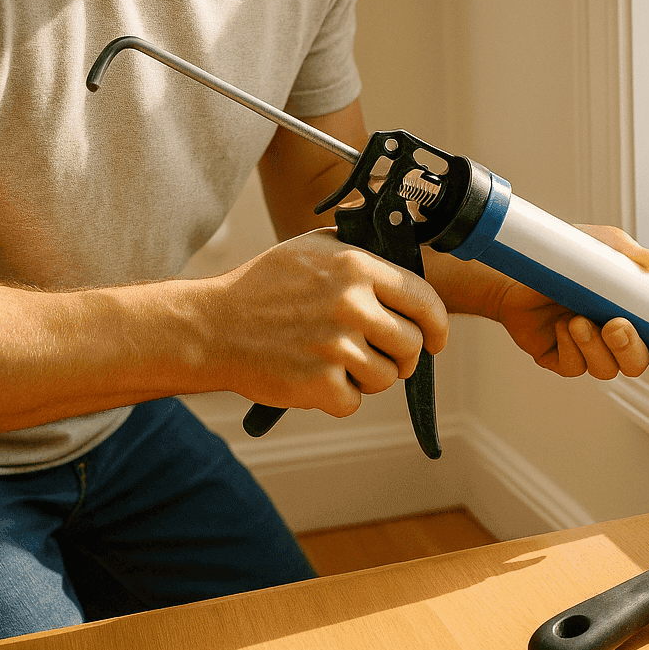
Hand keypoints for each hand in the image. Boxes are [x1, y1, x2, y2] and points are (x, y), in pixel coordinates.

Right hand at [203, 229, 448, 415]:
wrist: (210, 327)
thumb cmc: (262, 288)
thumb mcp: (312, 248)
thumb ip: (360, 250)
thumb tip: (404, 248)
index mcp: (356, 268)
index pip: (425, 300)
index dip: (438, 326)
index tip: (436, 339)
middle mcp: (351, 305)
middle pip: (412, 344)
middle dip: (402, 356)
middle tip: (378, 355)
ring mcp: (335, 346)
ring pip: (387, 377)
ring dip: (368, 377)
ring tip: (335, 361)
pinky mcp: (319, 383)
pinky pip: (354, 401)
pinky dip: (338, 397)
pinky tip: (315, 377)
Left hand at [486, 225, 648, 386]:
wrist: (513, 271)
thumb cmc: (558, 259)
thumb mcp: (595, 246)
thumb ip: (626, 252)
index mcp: (630, 314)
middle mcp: (610, 337)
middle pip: (636, 363)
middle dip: (630, 349)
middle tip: (615, 326)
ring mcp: (586, 350)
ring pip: (606, 370)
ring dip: (596, 347)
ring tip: (577, 320)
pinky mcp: (560, 358)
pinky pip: (574, 367)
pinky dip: (570, 348)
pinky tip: (562, 327)